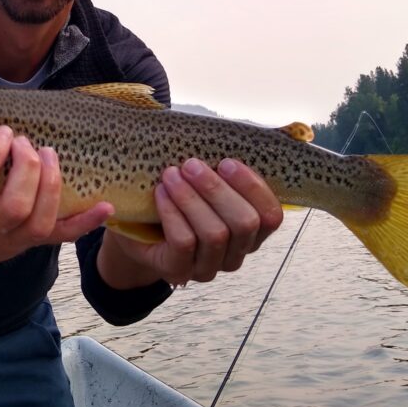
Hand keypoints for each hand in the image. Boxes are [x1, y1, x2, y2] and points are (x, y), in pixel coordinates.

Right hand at [0, 126, 112, 266]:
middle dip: (28, 168)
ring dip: (51, 185)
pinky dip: (86, 221)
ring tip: (51, 154)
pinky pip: (63, 236)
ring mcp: (14, 239)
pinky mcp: (33, 244)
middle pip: (15, 205)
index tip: (3, 132)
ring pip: (40, 221)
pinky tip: (105, 206)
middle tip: (27, 143)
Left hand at [99, 158, 282, 287]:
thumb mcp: (203, 183)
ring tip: (171, 174)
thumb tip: (230, 134)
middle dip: (217, 189)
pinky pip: (184, 242)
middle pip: (244, 224)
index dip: (254, 187)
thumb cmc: (177, 200)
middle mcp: (236, 254)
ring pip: (214, 233)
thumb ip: (222, 168)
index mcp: (251, 232)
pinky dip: (172, 212)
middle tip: (191, 164)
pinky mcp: (179, 272)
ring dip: (191, 198)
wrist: (135, 231)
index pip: (271, 216)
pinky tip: (160, 193)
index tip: (227, 161)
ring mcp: (209, 268)